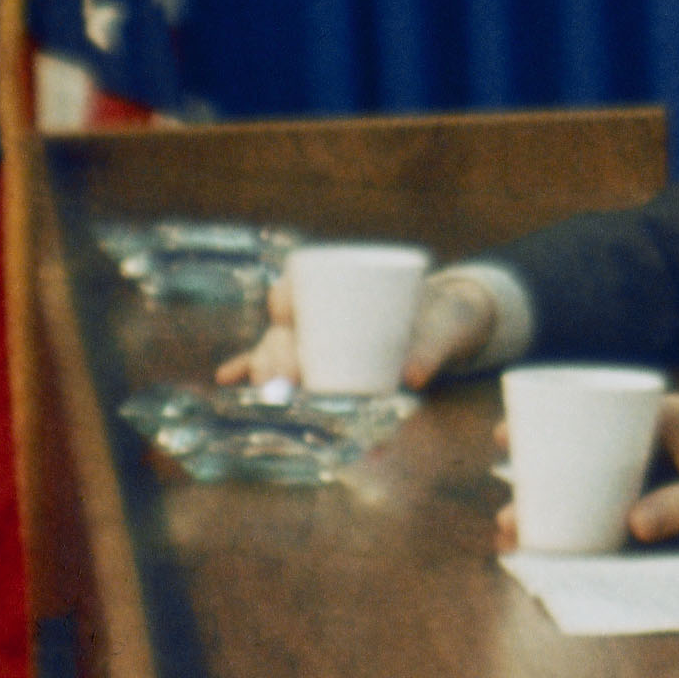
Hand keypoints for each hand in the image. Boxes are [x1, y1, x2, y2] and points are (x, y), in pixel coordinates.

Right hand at [217, 266, 503, 393]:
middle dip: (275, 353)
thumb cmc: (445, 317)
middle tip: (285, 379)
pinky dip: (250, 370)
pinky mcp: (317, 366)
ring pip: (276, 352)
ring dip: (266, 370)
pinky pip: (279, 369)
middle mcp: (322, 315)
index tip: (286, 316)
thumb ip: (434, 348)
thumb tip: (413, 377)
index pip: (301, 286)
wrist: (452, 327)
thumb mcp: (446, 328)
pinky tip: (226, 377)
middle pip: (283, 330)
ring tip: (267, 391)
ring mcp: (314, 341)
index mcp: (348, 290)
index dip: (286, 299)